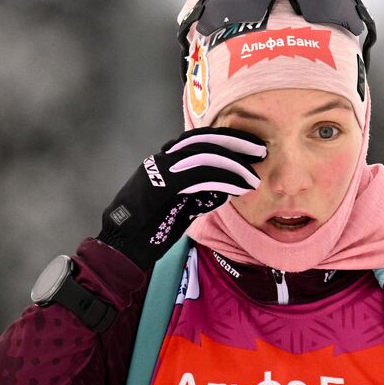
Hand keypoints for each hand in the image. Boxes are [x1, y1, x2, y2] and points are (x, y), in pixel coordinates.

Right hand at [97, 128, 265, 269]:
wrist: (122, 247)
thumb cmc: (152, 230)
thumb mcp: (181, 206)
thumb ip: (199, 193)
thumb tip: (225, 189)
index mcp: (165, 161)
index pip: (200, 138)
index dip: (228, 138)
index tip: (251, 144)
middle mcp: (162, 160)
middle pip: (204, 139)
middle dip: (236, 142)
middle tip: (261, 150)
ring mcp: (159, 171)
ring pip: (204, 155)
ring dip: (234, 165)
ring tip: (253, 178)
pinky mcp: (161, 186)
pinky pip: (200, 176)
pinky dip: (224, 181)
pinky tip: (239, 189)